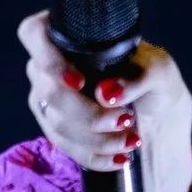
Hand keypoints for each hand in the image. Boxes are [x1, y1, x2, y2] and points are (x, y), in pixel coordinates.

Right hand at [17, 10, 191, 191]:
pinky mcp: (56, 129)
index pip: (33, 34)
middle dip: (88, 113)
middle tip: (124, 119)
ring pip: (57, 123)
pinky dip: (95, 155)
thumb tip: (106, 93)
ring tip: (132, 138)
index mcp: (68, 36)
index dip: (49, 59)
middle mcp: (49, 66)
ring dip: (97, 138)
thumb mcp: (159, 70)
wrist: (158, 111)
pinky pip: (66, 147)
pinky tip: (120, 156)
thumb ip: (138, 75)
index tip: (79, 81)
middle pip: (49, 91)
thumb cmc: (153, 78)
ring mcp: (48, 98)